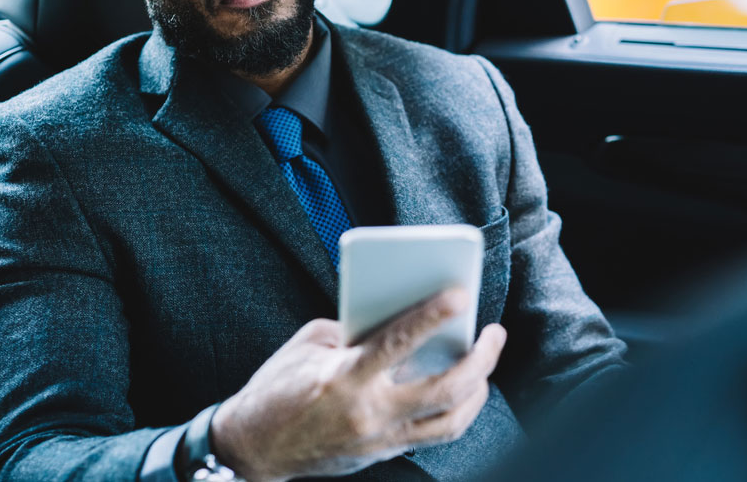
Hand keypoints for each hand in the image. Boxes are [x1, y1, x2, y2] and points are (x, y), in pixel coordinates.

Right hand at [210, 288, 506, 480]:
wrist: (253, 448)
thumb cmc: (276, 387)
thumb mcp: (310, 345)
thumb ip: (355, 331)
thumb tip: (397, 318)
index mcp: (344, 377)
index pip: (398, 342)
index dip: (432, 316)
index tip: (460, 293)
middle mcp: (368, 412)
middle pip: (445, 390)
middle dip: (480, 360)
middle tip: (493, 333)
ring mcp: (379, 439)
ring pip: (450, 422)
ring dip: (478, 390)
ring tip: (484, 364)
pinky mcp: (382, 454)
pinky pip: (432, 435)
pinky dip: (455, 411)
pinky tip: (461, 389)